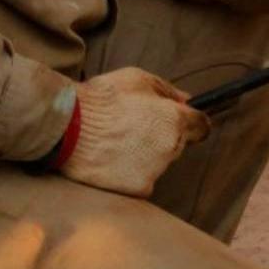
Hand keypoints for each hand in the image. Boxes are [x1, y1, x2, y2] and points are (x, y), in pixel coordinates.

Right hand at [59, 67, 210, 196]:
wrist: (67, 128)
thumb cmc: (101, 99)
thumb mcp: (137, 79)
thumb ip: (167, 90)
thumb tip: (187, 100)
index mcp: (174, 119)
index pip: (202, 127)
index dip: (193, 124)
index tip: (183, 124)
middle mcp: (170, 146)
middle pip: (178, 144)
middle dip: (162, 137)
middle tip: (132, 129)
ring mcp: (155, 170)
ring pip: (159, 163)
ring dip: (146, 156)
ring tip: (116, 144)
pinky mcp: (137, 189)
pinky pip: (142, 182)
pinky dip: (130, 174)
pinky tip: (111, 161)